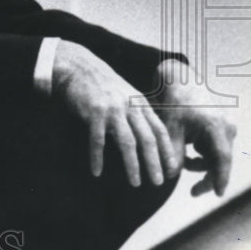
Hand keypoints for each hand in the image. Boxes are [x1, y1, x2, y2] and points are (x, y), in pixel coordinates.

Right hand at [52, 41, 178, 187]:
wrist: (78, 67)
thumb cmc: (102, 84)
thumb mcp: (126, 95)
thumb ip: (136, 113)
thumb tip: (147, 138)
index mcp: (139, 103)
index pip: (159, 130)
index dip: (167, 150)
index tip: (172, 169)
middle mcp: (129, 106)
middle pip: (147, 139)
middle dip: (154, 162)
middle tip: (158, 182)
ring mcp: (112, 109)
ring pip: (127, 142)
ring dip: (132, 165)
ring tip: (135, 182)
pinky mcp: (94, 112)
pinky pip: (97, 140)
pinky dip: (97, 158)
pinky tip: (96, 171)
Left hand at [151, 59, 237, 196]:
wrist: (178, 78)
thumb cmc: (173, 101)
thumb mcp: (170, 127)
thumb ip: (172, 153)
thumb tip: (169, 176)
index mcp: (216, 126)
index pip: (222, 159)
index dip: (220, 178)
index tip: (217, 194)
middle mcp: (226, 127)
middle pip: (220, 160)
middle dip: (206, 176)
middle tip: (193, 192)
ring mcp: (224, 126)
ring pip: (216, 155)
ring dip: (200, 163)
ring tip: (183, 163)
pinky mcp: (219, 126)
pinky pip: (214, 147)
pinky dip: (201, 153)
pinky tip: (187, 152)